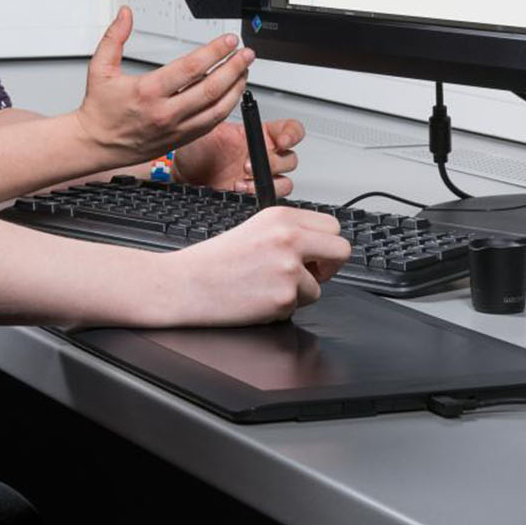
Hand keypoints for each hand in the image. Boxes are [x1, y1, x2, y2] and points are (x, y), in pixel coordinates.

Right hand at [73, 7, 251, 164]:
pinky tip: (232, 94)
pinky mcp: (180, 139)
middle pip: (211, 88)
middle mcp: (166, 112)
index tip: (229, 41)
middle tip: (246, 54)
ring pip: (217, 109)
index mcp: (148, 91)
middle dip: (234, 68)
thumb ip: (114, 37)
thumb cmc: (99, 109)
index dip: (215, 51)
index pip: (191, 68)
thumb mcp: (100, 67)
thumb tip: (126, 14)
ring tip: (244, 71)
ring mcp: (176, 128)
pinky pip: (211, 123)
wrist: (95, 145)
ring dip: (236, 88)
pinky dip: (226, 107)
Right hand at [159, 205, 350, 324]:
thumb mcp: (254, 229)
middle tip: (308, 274)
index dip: (325, 244)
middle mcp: (289, 237)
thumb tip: (319, 248)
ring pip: (319, 286)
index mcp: (281, 216)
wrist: (184, 284)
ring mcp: (289, 267)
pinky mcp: (284, 296)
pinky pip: (298, 307)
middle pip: (341, 250)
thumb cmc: (213, 261)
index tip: (314, 255)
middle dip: (329, 266)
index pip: (332, 227)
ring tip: (265, 287)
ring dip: (298, 292)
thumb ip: (288, 233)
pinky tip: (257, 298)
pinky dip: (281, 308)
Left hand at [174, 116, 304, 196]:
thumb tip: (232, 105)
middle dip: (273, 162)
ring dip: (268, 181)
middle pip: (290, 158)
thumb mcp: (209, 127)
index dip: (292, 134)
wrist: (183, 175)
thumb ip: (226, 117)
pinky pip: (270, 196)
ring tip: (244, 180)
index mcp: (259, 135)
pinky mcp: (255, 194)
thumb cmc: (195, 150)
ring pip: (285, 180)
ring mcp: (261, 176)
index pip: (290, 130)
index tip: (282, 141)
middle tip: (248, 164)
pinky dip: (259, 194)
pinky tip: (241, 189)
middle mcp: (264, 155)